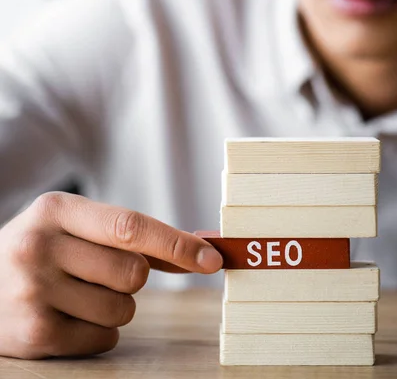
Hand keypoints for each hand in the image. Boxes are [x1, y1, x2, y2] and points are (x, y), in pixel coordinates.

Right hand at [0, 192, 222, 358]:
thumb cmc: (42, 250)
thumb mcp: (72, 226)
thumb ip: (129, 235)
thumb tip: (199, 250)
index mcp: (55, 209)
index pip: (130, 226)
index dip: (177, 243)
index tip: (212, 258)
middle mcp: (39, 247)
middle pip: (134, 272)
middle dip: (132, 277)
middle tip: (97, 271)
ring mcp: (33, 292)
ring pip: (123, 309)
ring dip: (114, 305)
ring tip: (75, 293)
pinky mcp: (34, 335)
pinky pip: (105, 340)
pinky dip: (97, 332)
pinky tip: (65, 316)